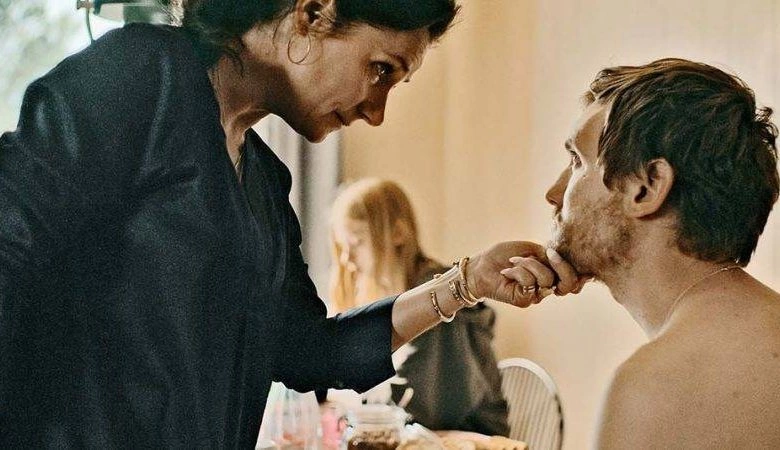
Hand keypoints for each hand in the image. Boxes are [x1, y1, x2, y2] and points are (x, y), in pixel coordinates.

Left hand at [467, 241, 586, 306]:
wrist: (482, 265)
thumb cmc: (504, 255)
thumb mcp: (531, 249)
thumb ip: (548, 255)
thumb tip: (562, 260)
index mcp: (550, 274)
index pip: (573, 279)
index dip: (580, 274)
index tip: (580, 265)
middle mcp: (546, 287)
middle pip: (568, 283)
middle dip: (561, 265)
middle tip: (548, 253)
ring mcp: (535, 295)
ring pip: (547, 279)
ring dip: (529, 264)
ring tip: (513, 261)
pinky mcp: (523, 300)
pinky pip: (530, 282)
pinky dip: (518, 271)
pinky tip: (506, 271)